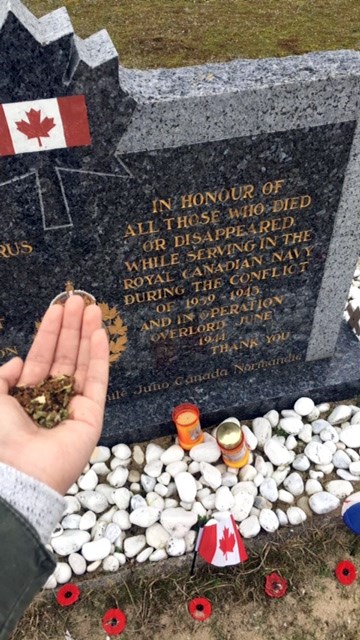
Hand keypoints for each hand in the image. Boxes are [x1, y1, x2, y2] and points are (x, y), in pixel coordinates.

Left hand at [0, 295, 108, 493]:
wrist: (17, 471)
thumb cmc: (1, 437)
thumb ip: (3, 377)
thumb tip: (19, 361)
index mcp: (28, 396)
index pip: (42, 356)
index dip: (50, 331)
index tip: (58, 308)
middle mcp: (52, 399)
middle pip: (65, 355)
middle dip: (71, 327)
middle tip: (78, 300)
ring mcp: (73, 407)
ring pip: (82, 363)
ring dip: (87, 335)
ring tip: (91, 309)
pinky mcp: (92, 416)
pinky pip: (97, 380)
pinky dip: (99, 356)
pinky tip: (100, 334)